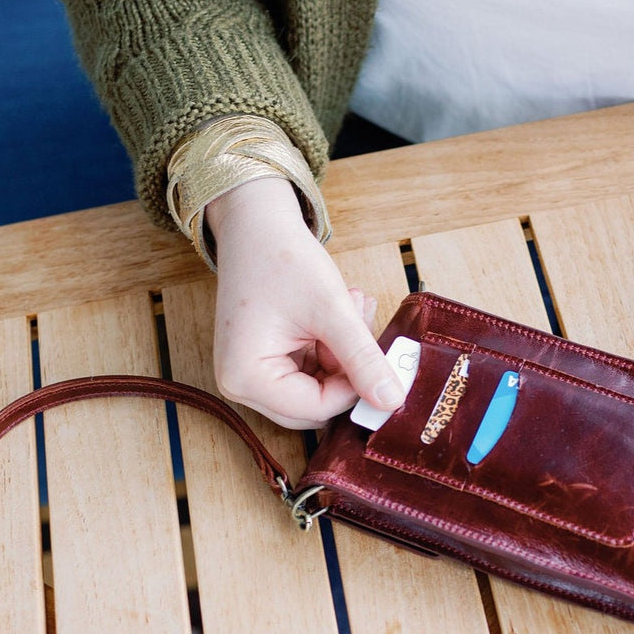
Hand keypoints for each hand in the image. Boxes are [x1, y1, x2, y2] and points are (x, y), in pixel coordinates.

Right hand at [205, 177, 403, 428]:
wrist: (256, 224)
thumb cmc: (282, 259)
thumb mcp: (332, 310)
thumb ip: (363, 359)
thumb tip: (392, 402)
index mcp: (246, 377)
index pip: (317, 408)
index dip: (355, 388)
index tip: (380, 355)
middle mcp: (241, 384)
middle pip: (316, 406)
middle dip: (349, 370)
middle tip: (364, 324)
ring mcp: (252, 374)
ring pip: (319, 389)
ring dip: (345, 355)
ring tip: (352, 306)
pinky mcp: (266, 362)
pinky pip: (313, 372)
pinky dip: (335, 348)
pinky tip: (342, 311)